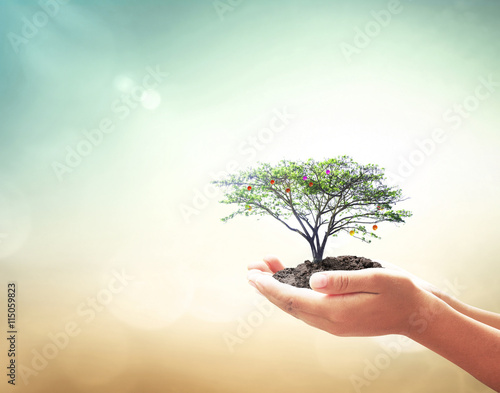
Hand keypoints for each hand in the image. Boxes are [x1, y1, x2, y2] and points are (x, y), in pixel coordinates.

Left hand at [248, 255, 449, 307]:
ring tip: (263, 268)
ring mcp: (332, 323)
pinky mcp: (336, 319)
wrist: (416, 314)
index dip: (270, 286)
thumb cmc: (399, 291)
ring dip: (277, 289)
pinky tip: (287, 279)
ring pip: (295, 306)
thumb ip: (342, 280)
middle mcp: (329, 321)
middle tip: (250, 267)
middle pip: (288, 305)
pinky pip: (306, 307)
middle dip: (266, 287)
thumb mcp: (375, 277)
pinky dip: (291, 293)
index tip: (253, 274)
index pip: (292, 299)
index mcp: (336, 311)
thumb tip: (312, 280)